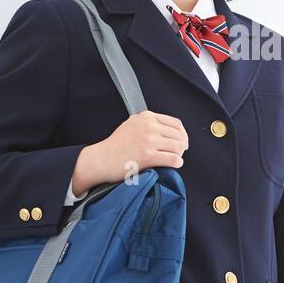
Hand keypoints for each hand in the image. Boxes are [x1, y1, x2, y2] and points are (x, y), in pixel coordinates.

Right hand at [72, 111, 188, 192]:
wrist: (101, 159)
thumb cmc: (115, 146)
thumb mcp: (132, 124)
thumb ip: (148, 124)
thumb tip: (169, 131)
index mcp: (146, 117)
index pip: (176, 123)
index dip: (182, 134)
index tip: (182, 142)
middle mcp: (149, 126)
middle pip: (179, 136)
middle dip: (181, 146)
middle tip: (178, 153)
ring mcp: (149, 140)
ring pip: (178, 147)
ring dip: (179, 155)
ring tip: (173, 159)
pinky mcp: (148, 156)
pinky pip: (173, 159)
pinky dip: (177, 163)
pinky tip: (173, 165)